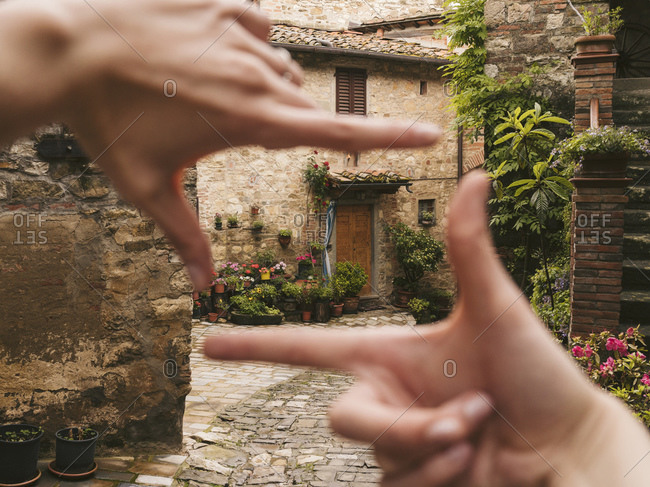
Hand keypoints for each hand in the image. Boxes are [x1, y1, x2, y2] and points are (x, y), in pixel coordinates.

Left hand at [0, 0, 440, 288]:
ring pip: (280, 68)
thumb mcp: (145, 188)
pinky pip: (259, 27)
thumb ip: (182, 238)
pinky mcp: (224, 2)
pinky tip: (203, 53)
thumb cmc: (106, 124)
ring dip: (259, 86)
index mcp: (250, 121)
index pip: (337, 133)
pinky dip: (245, 46)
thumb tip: (200, 291)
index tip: (431, 134)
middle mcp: (257, 74)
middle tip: (221, 125)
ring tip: (202, 90)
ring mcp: (241, 32)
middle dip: (278, 122)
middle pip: (301, 104)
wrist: (66, 52)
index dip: (389, 137)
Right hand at [204, 170, 649, 485]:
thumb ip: (469, 247)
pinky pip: (397, 486)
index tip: (207, 340)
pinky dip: (437, 475)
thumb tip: (477, 174)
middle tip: (463, 420)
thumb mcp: (495, 308)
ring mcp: (396, 443)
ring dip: (436, 446)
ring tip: (482, 432)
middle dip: (404, 424)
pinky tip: (474, 462)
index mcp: (387, 354)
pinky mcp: (409, 480)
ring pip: (381, 455)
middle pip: (345, 419)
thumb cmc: (534, 371)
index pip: (306, 348)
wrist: (563, 442)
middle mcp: (385, 397)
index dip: (255, 345)